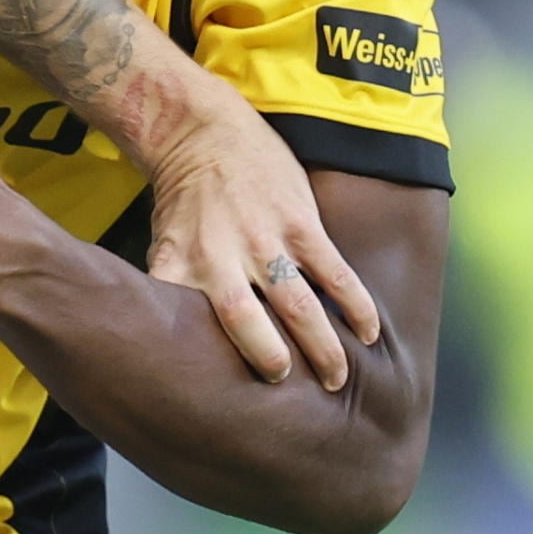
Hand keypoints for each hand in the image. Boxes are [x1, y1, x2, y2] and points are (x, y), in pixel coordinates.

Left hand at [126, 55, 376, 390]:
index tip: (220, 399)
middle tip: (288, 391)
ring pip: (298, 302)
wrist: (206, 134)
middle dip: (269, 359)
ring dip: (322, 344)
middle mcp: (224, 257)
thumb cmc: (185, 205)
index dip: (205, 361)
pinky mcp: (302, 223)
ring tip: (336, 382)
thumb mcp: (163, 248)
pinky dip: (355, 303)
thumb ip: (171, 292)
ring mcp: (266, 240)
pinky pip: (335, 271)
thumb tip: (170, 347)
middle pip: (246, 320)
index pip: (190, 325)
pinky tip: (370, 334)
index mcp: (184, 268)